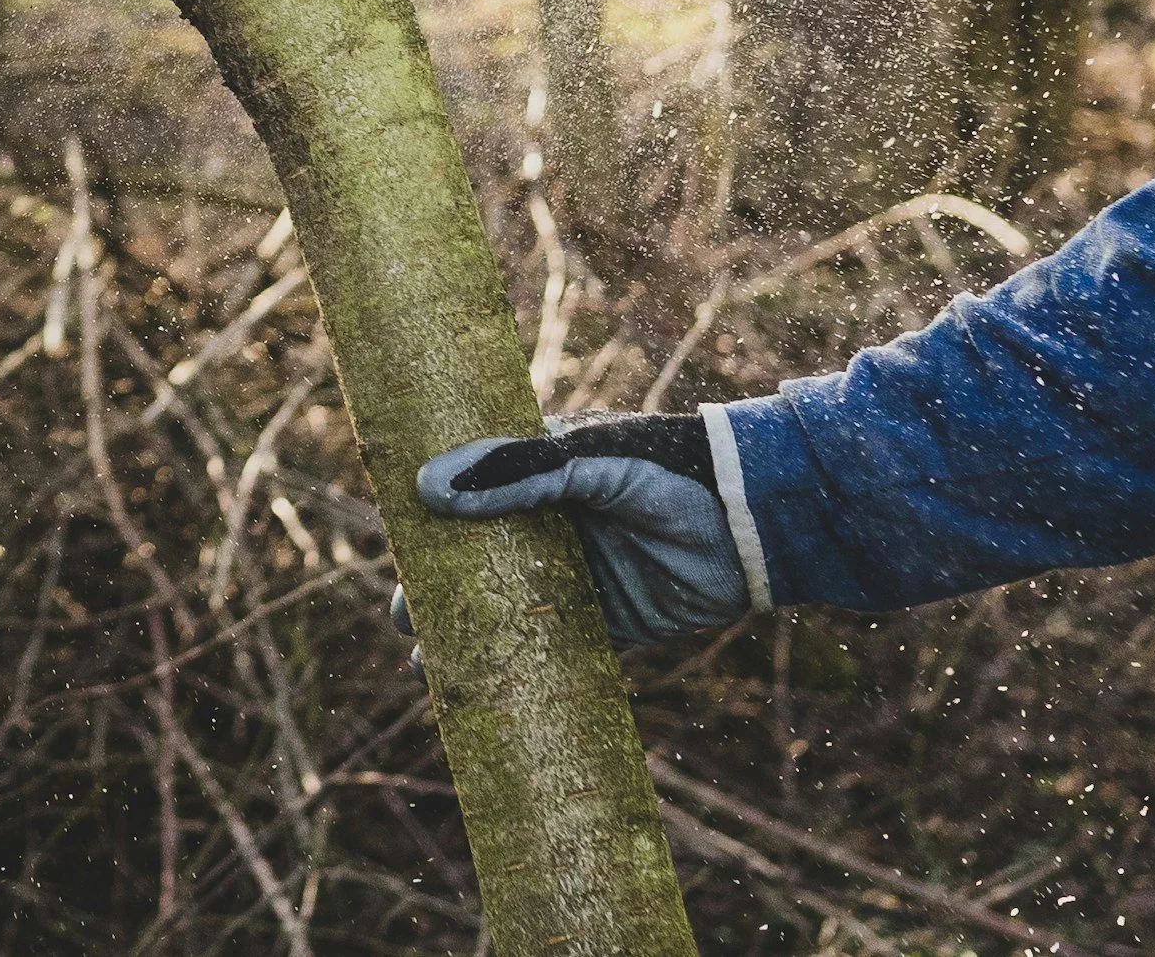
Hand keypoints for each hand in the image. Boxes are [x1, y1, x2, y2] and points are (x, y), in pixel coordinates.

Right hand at [392, 413, 749, 650]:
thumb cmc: (667, 470)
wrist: (756, 520)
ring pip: (507, 613)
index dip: (427, 530)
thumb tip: (428, 491)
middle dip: (437, 596)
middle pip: (476, 565)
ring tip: (431, 668)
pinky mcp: (611, 625)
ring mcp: (578, 578)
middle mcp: (549, 529)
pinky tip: (491, 692)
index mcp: (536, 476)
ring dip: (469, 639)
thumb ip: (515, 472)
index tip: (398, 558)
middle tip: (406, 623)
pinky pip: (556, 652)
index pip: (466, 500)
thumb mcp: (587, 461)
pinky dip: (522, 672)